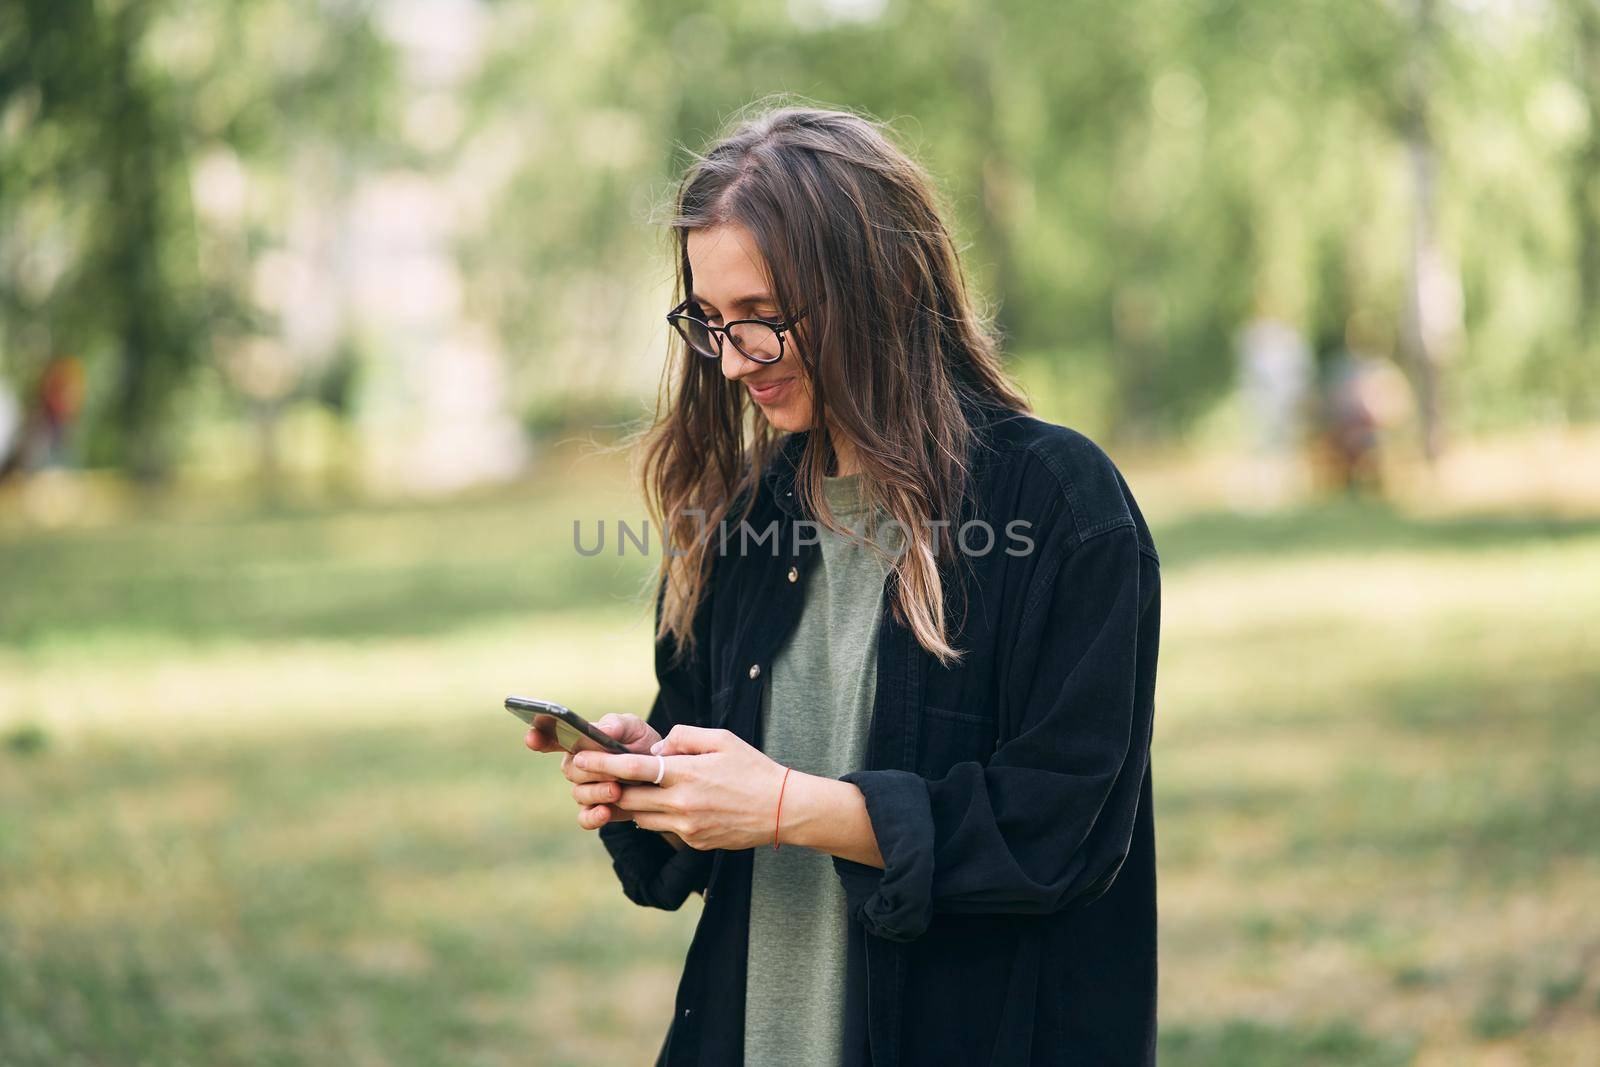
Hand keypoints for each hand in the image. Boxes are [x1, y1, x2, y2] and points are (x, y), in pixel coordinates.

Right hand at [522, 714, 683, 843]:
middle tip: (612, 770)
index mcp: (580, 742)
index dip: (539, 737)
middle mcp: (577, 766)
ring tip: (617, 789)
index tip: (532, 737)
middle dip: (591, 770)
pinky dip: (593, 816)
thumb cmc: (642, 745)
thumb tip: (599, 729)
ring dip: (597, 792)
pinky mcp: (596, 811)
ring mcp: (585, 790)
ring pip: (579, 793)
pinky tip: (605, 812)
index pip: (551, 738)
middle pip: (570, 769)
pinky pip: (585, 818)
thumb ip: (617, 724)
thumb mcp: (634, 728)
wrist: (662, 775)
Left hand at [571, 725, 788, 851]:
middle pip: (628, 799)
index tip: (581, 760)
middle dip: (606, 789)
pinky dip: (656, 816)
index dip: (602, 765)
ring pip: (642, 816)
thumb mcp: (722, 739)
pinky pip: (663, 828)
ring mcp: (687, 826)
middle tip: (587, 779)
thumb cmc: (753, 769)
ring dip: (631, 804)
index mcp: (687, 773)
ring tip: (625, 790)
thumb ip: (684, 736)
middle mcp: (682, 803)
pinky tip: (663, 804)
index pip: (633, 769)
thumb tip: (658, 747)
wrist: (782, 809)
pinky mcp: (694, 842)